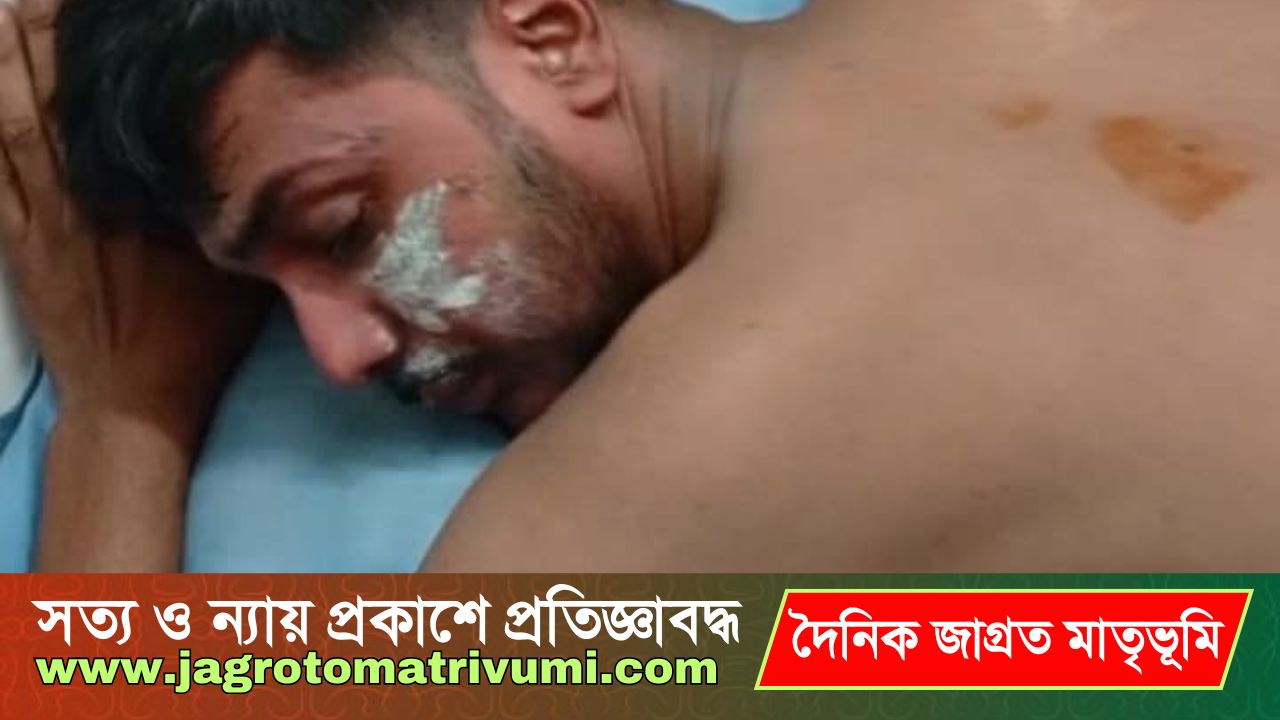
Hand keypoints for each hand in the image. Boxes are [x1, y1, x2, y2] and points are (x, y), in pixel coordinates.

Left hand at [0, 0, 266, 446]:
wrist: (133, 402)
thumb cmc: (198, 337)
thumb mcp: (241, 270)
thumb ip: (244, 213)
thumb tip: (260, 160)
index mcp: (141, 198)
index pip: (116, 108)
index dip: (103, 57)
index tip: (100, 15)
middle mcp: (83, 197)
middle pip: (53, 98)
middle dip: (43, 39)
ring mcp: (39, 220)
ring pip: (10, 124)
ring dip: (4, 66)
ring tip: (4, 17)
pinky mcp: (13, 244)